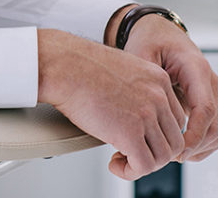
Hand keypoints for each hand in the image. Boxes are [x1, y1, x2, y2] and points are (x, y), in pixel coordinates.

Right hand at [38, 28, 186, 179]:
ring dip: (142, 163)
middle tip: (132, 152)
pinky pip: (143, 166)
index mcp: (157, 78)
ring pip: (162, 157)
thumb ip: (138, 88)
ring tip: (121, 159)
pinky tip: (114, 164)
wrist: (60, 64)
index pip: (175, 119)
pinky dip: (130, 172)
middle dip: (154, 151)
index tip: (143, 139)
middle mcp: (158, 96)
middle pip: (174, 140)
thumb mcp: (121, 69)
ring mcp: (146, 115)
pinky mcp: (130, 133)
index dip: (159, 135)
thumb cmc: (78, 64)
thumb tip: (136, 112)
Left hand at [122, 14, 217, 164]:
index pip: (205, 109)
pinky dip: (200, 141)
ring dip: (200, 147)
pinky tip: (180, 148)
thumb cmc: (149, 40)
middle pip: (217, 124)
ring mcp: (212, 91)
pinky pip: (213, 126)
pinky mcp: (208, 99)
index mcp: (195, 68)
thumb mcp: (141, 53)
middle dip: (197, 145)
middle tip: (170, 155)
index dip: (194, 134)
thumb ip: (145, 80)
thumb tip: (147, 114)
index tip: (177, 149)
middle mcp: (209, 80)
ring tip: (172, 154)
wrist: (158, 31)